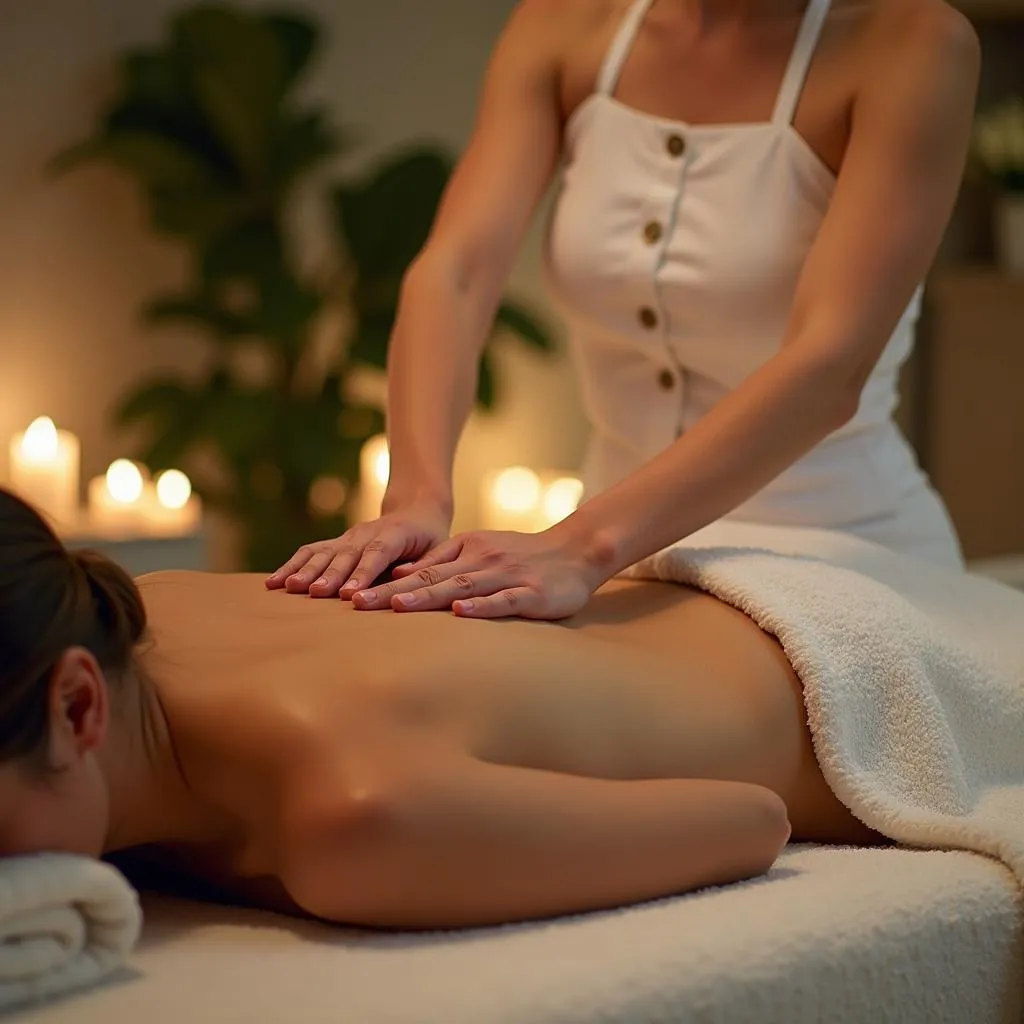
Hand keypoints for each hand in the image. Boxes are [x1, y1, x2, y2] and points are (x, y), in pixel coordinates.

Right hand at [265, 501, 450, 598]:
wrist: (416, 511)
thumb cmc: (430, 539)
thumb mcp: (438, 549)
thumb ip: (423, 565)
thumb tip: (405, 579)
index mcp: (395, 534)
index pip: (377, 554)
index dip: (363, 573)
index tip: (350, 594)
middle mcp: (366, 533)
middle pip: (345, 554)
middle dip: (330, 575)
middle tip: (314, 592)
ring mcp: (348, 537)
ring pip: (323, 552)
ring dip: (305, 570)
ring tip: (288, 587)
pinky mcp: (335, 544)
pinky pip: (310, 553)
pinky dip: (291, 566)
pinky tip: (273, 583)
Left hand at [350, 525, 608, 620]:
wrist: (576, 552)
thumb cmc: (523, 556)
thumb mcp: (479, 549)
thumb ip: (443, 562)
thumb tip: (398, 576)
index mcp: (467, 549)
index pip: (420, 570)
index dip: (385, 583)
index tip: (352, 596)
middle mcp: (482, 560)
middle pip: (431, 578)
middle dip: (392, 592)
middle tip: (358, 604)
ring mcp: (506, 576)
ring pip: (461, 587)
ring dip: (427, 597)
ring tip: (396, 607)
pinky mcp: (531, 594)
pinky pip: (502, 601)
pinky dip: (480, 607)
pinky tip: (459, 613)